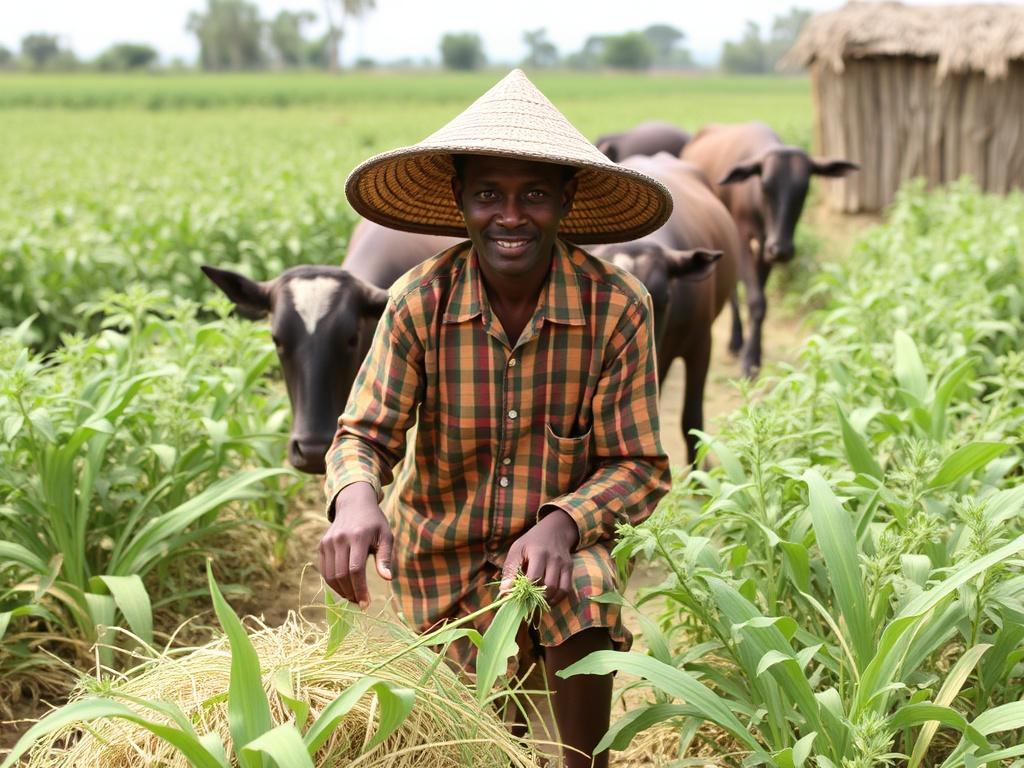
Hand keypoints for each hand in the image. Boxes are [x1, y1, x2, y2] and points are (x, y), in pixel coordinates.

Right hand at [318, 482, 392, 608]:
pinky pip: (324, 570)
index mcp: (358, 537)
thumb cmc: (374, 522)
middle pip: (341, 575)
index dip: (360, 589)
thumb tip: (387, 578)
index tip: (366, 604)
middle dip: (350, 593)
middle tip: (360, 603)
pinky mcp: (322, 545)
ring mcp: (328, 542)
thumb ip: (385, 557)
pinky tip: (344, 587)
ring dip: (341, 591)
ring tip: (353, 597)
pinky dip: (333, 582)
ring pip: (330, 575)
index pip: (355, 570)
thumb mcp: (385, 536)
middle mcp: (340, 539)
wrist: (354, 504)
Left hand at [500, 508, 578, 604]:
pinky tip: (548, 599)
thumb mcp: (517, 549)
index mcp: (538, 552)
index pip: (533, 577)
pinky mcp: (569, 568)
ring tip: (536, 601)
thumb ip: (510, 570)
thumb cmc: (531, 542)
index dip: (525, 590)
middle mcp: (553, 558)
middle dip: (536, 597)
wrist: (554, 530)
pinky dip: (557, 598)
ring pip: (557, 589)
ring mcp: (563, 564)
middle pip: (547, 585)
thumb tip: (505, 591)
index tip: (516, 596)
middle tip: (526, 601)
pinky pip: (566, 589)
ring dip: (546, 599)